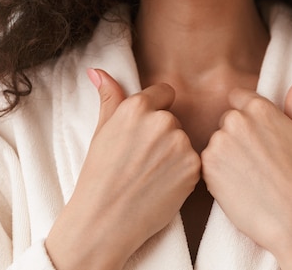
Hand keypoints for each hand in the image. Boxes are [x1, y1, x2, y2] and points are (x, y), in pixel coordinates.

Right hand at [46, 69, 200, 269]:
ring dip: (174, 154)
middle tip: (142, 160)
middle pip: (174, 119)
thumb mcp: (100, 132)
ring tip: (150, 174)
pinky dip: (182, 172)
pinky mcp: (194, 166)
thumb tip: (97, 71)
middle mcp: (161, 121)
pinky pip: (193, 161)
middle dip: (163, 135)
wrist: (105, 220)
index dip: (156, 111)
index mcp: (136, 108)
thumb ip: (108, 97)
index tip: (145, 132)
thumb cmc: (99, 177)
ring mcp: (180, 144)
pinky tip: (163, 185)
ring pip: (184, 141)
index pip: (164, 93)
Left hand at [202, 72, 291, 268]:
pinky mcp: (207, 167)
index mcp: (260, 108)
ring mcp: (219, 143)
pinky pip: (207, 163)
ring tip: (251, 177)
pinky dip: (218, 174)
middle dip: (238, 137)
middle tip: (259, 163)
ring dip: (227, 156)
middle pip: (227, 121)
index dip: (249, 119)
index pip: (239, 99)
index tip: (260, 140)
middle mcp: (236, 120)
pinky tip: (239, 187)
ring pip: (217, 142)